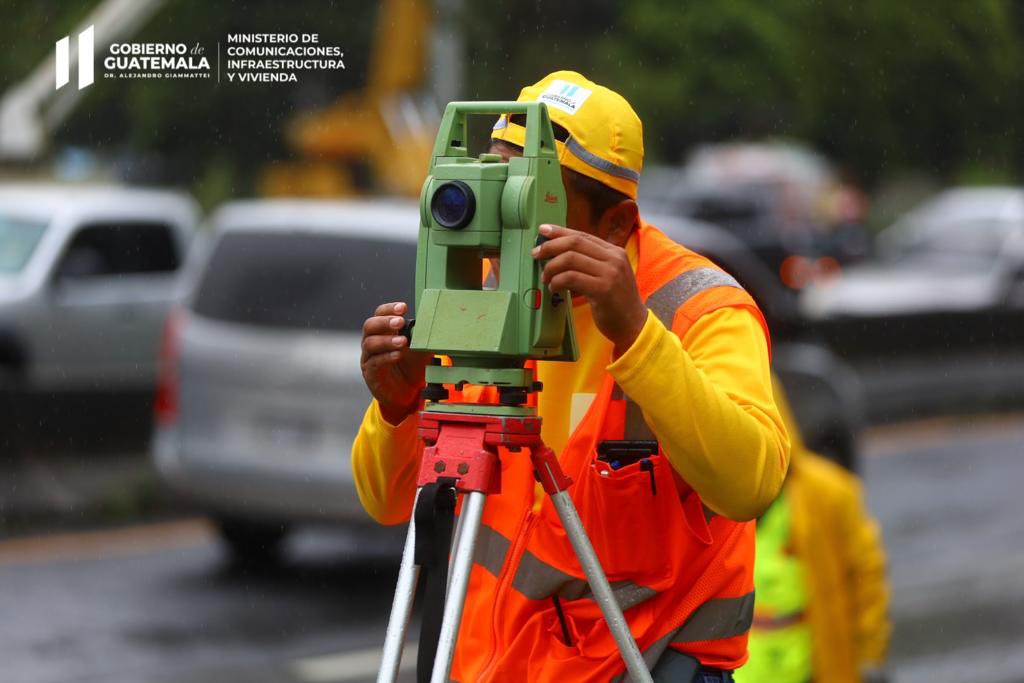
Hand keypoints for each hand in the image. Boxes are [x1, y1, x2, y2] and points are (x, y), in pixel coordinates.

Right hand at [360, 302, 429, 424]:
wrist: (408, 393)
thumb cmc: (412, 367)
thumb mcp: (422, 349)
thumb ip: (424, 336)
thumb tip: (436, 322)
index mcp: (383, 332)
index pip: (380, 314)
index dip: (389, 309)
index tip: (403, 307)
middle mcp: (372, 342)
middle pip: (370, 326)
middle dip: (385, 322)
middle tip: (400, 322)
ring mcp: (369, 358)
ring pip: (370, 344)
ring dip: (387, 340)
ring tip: (403, 341)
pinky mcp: (371, 373)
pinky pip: (375, 362)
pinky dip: (387, 357)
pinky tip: (398, 355)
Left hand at [532, 224, 647, 353]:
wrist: (634, 325)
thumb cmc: (616, 302)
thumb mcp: (608, 275)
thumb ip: (590, 262)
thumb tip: (559, 253)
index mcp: (614, 252)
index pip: (582, 235)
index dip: (560, 231)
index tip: (542, 230)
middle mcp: (614, 258)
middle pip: (575, 243)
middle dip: (550, 246)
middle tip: (536, 254)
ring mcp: (610, 273)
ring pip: (570, 259)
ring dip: (551, 267)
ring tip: (546, 278)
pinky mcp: (603, 289)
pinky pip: (571, 278)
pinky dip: (557, 281)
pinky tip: (554, 288)